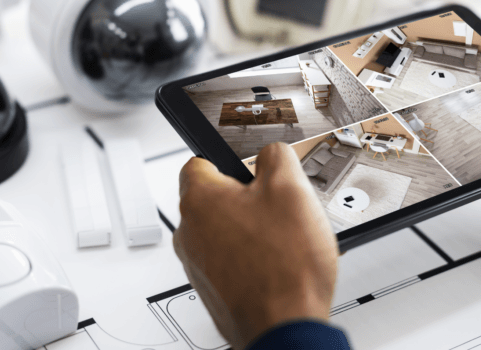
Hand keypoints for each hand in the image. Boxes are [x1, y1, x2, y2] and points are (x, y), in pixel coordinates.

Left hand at [173, 142, 338, 349]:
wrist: (285, 328)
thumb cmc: (283, 268)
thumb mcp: (291, 188)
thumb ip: (276, 157)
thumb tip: (270, 153)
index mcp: (199, 200)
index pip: (199, 160)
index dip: (228, 158)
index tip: (246, 163)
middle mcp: (190, 233)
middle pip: (216, 198)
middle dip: (248, 198)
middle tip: (278, 206)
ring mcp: (198, 265)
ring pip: (225, 230)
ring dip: (252, 229)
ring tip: (283, 240)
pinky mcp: (213, 289)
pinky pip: (231, 260)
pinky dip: (252, 258)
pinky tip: (279, 264)